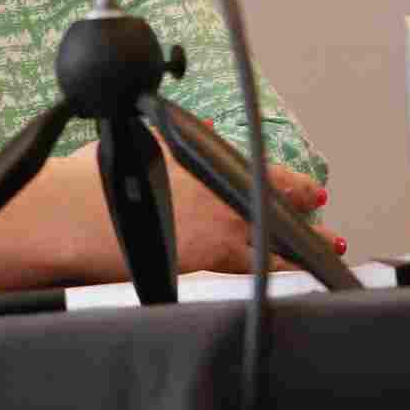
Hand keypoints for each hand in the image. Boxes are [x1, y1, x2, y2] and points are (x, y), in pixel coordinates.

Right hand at [55, 132, 341, 278]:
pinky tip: (281, 281)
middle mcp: (217, 199)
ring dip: (296, 251)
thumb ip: (181, 138)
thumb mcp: (145, 141)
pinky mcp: (200, 264)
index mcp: (208, 166)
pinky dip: (266, 275)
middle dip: (306, 221)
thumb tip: (207, 127)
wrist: (80, 213)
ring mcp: (212, 233)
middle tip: (329, 229)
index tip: (314, 192)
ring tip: (321, 256)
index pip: (265, 174)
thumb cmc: (102, 176)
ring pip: (268, 246)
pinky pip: (244, 272)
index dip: (294, 186)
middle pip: (274, 212)